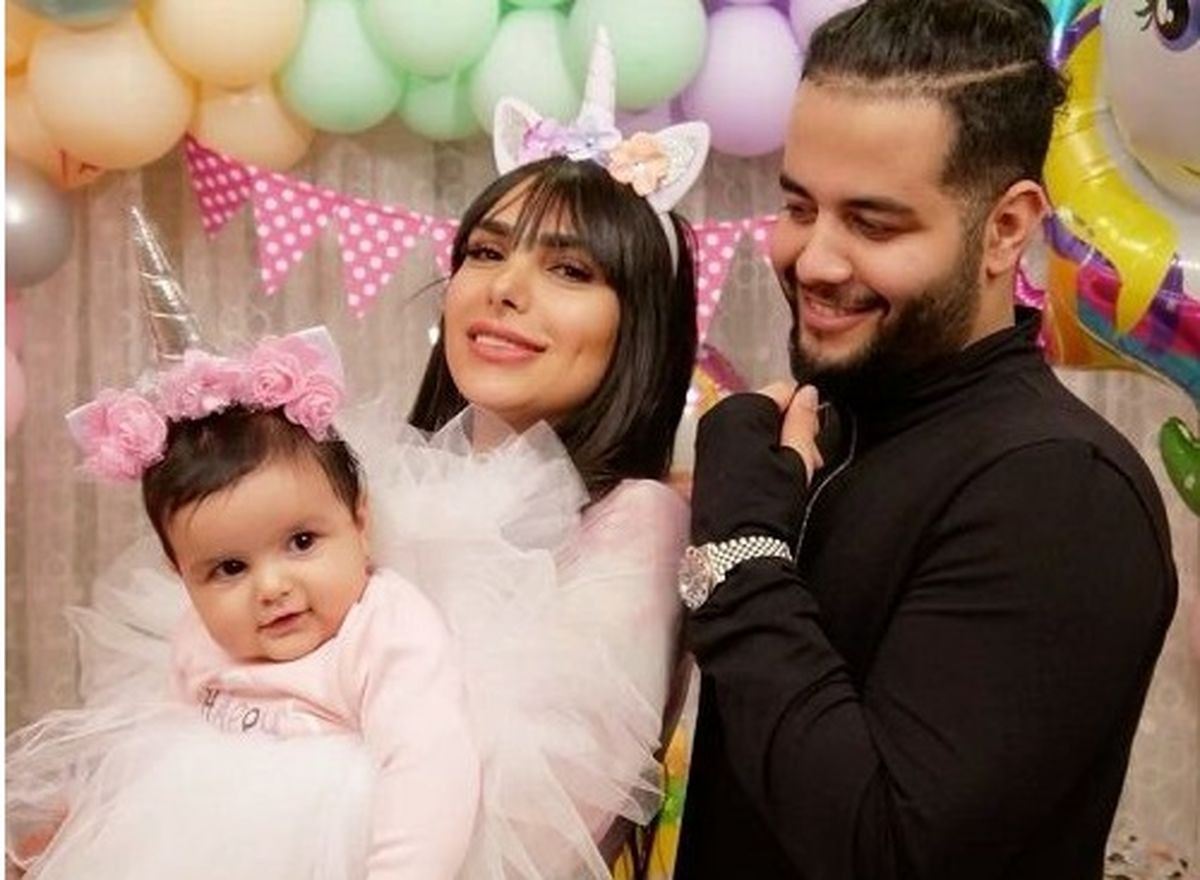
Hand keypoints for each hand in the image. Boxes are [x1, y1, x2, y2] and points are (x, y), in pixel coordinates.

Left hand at [689, 386, 814, 545]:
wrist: (735, 547)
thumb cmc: (768, 503)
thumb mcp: (797, 458)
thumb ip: (803, 420)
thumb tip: (809, 392)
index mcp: (741, 409)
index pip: (784, 391)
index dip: (803, 416)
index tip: (812, 444)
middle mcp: (718, 416)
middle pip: (767, 409)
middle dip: (789, 431)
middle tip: (806, 463)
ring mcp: (707, 436)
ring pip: (753, 426)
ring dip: (774, 444)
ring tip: (789, 475)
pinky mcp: (703, 455)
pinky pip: (737, 441)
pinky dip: (755, 454)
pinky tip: (767, 478)